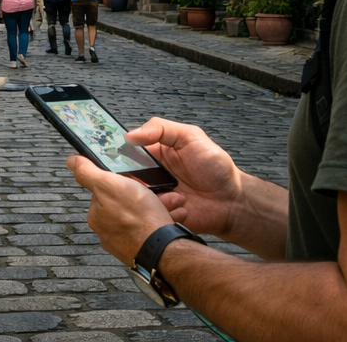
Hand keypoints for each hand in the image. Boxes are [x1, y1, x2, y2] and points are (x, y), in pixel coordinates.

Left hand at [68, 156, 171, 265]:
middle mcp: (108, 231)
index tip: (134, 179)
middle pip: (125, 203)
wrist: (163, 249)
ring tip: (171, 202)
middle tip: (157, 190)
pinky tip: (171, 216)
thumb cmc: (138, 218)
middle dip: (144, 194)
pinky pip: (152, 228)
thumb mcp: (110, 185)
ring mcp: (126, 241)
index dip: (122, 181)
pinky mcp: (143, 248)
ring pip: (142, 216)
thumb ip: (88, 172)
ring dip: (158, 205)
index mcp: (97, 215)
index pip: (105, 190)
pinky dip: (163, 220)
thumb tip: (72, 161)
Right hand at [125, 118, 244, 238]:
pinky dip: (165, 211)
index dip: (117, 155)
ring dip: (153, 197)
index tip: (114, 158)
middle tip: (144, 180)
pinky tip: (182, 205)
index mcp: (154, 155)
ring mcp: (155, 197)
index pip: (126, 153)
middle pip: (125, 178)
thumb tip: (130, 134)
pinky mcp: (161, 216)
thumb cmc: (215, 167)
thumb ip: (160, 129)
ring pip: (136, 199)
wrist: (233, 201)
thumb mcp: (190, 136)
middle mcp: (150, 176)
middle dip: (131, 180)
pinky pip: (150, 216)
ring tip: (176, 194)